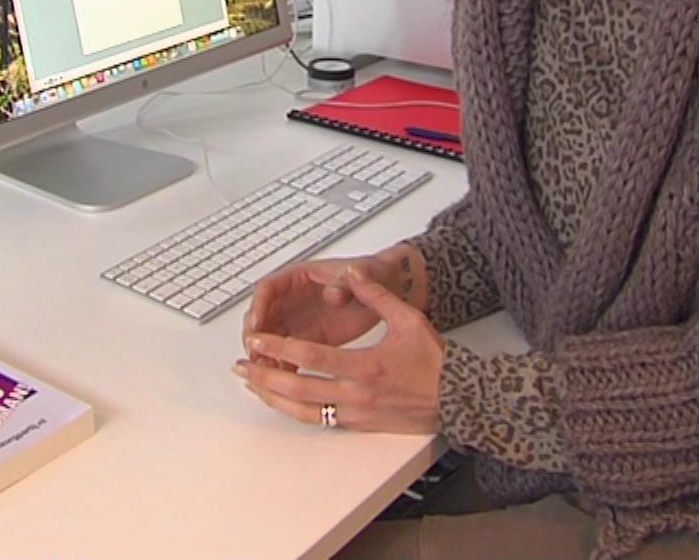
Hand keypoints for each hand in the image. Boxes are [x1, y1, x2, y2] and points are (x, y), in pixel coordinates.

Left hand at [234, 266, 444, 433]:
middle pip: (298, 388)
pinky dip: (295, 411)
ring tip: (251, 385)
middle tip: (240, 366)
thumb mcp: (409, 320)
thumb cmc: (434, 360)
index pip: (311, 357)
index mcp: (366, 366)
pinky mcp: (359, 424)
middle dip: (264, 376)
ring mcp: (356, 414)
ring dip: (274, 397)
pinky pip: (319, 421)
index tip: (256, 340)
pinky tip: (281, 401)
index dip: (279, 347)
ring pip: (304, 411)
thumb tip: (352, 275)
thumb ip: (377, 296)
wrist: (458, 399)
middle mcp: (356, 394)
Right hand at [241, 251, 395, 363]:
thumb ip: (346, 283)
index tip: (256, 322)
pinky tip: (283, 379)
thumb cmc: (373, 274)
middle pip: (262, 316)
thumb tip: (332, 294)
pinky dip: (282, 366)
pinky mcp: (311, 339)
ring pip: (271, 337)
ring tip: (265, 370)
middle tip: (254, 352)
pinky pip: (288, 354)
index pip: (268, 289)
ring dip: (265, 353)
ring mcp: (300, 320)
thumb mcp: (362, 273)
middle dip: (255, 334)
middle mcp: (294, 299)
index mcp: (300, 276)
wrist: (391, 287)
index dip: (259, 306)